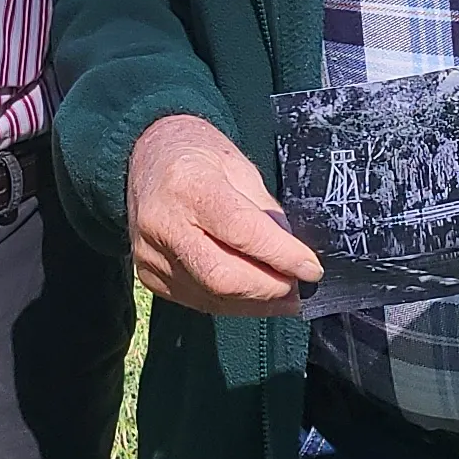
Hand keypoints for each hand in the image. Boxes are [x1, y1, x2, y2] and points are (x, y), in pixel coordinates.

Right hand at [126, 114, 322, 316]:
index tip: (312, 269)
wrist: (146, 157)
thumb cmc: (199, 155)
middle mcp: (163, 223)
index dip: (281, 255)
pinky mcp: (148, 276)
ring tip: (284, 296)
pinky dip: (231, 303)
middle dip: (269, 288)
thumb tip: (293, 256)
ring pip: (212, 296)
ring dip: (255, 303)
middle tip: (299, 289)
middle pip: (222, 275)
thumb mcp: (239, 166)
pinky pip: (197, 300)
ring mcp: (150, 254)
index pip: (240, 231)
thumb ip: (265, 212)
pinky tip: (252, 295)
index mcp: (188, 185)